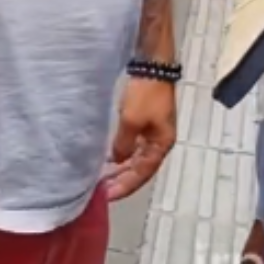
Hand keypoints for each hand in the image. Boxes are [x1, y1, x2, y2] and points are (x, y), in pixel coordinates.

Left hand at [103, 74, 176, 200]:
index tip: (106, 197)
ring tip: (102, 180)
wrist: (153, 67)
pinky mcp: (146, 123)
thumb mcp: (132, 121)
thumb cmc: (146, 95)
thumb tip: (116, 160)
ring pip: (136, 159)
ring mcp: (153, 132)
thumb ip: (123, 144)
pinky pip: (133, 148)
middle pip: (141, 168)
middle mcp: (160, 142)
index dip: (126, 186)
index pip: (143, 173)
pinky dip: (121, 156)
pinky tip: (107, 160)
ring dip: (120, 170)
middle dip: (122, 180)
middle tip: (100, 193)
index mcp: (162, 144)